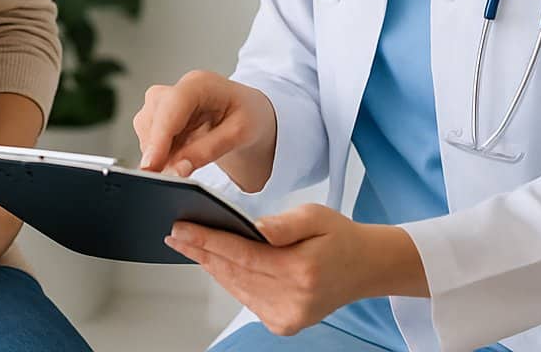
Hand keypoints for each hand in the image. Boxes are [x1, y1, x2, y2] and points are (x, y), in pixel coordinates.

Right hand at [133, 70, 277, 191]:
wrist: (252, 115)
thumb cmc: (251, 117)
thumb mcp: (239, 135)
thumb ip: (207, 151)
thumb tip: (177, 169)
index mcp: (201, 84)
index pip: (170, 107)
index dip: (158, 138)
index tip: (151, 166)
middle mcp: (179, 88)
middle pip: (152, 118)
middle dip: (157, 150)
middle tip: (172, 176)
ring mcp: (168, 100)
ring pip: (146, 128)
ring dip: (159, 153)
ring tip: (186, 163)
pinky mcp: (162, 115)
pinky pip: (150, 137)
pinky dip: (161, 153)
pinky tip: (180, 158)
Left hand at [165, 205, 426, 336]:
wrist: (365, 268)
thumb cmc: (339, 237)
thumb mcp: (316, 215)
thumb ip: (284, 224)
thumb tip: (252, 229)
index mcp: (302, 270)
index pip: (243, 255)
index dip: (208, 240)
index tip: (181, 228)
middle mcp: (293, 299)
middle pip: (234, 272)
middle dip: (201, 251)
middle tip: (175, 233)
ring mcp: (287, 316)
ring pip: (236, 287)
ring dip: (211, 265)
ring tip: (188, 244)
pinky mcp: (283, 324)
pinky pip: (246, 297)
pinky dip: (229, 279)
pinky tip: (215, 262)